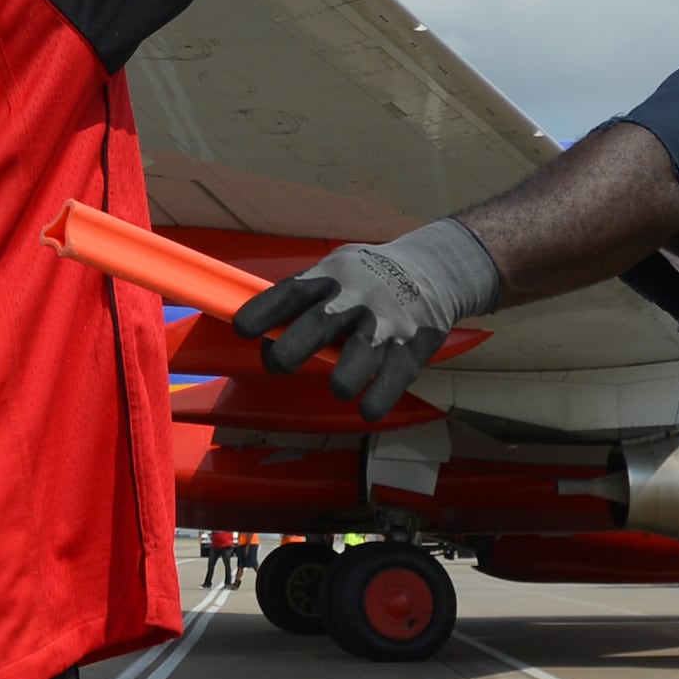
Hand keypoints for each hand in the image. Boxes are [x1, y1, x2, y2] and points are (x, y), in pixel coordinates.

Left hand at [233, 216, 502, 418]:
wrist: (436, 269)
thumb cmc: (370, 277)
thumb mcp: (337, 271)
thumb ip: (304, 301)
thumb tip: (261, 333)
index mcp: (331, 278)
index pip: (291, 293)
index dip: (265, 311)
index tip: (242, 329)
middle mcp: (355, 298)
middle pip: (319, 323)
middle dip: (292, 348)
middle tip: (278, 364)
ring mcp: (385, 322)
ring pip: (361, 352)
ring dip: (345, 376)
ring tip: (338, 388)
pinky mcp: (410, 346)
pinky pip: (394, 376)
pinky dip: (379, 397)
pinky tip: (367, 409)